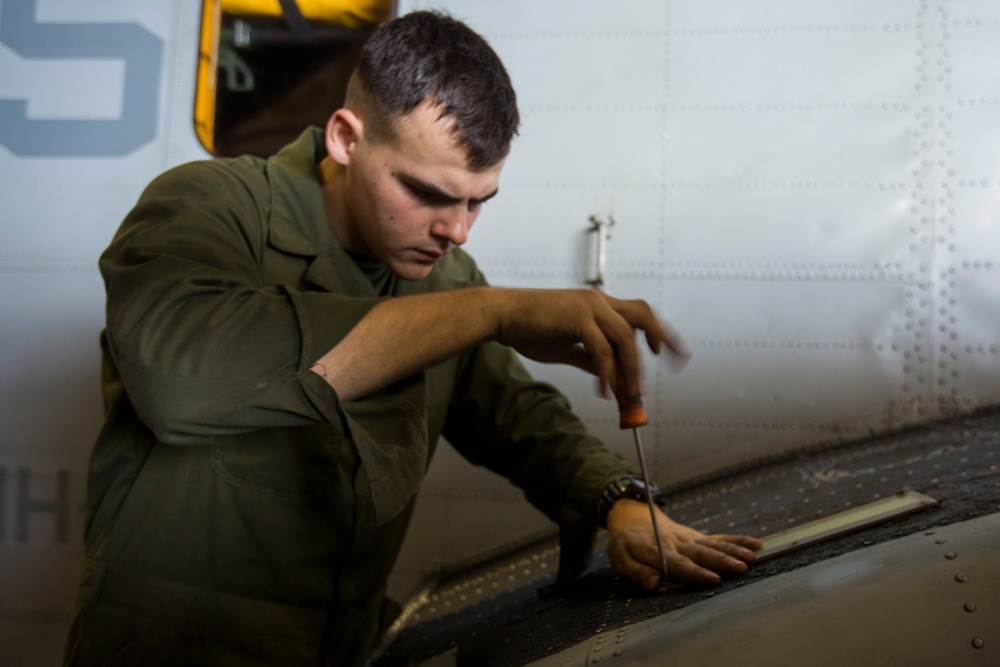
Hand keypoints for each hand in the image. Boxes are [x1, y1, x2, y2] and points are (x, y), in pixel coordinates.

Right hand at [493, 289, 690, 399]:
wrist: (502, 316)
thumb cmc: (530, 329)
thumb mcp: (566, 347)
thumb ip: (589, 358)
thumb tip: (611, 377)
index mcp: (598, 305)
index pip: (638, 314)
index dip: (660, 331)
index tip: (674, 351)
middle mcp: (599, 301)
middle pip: (644, 316)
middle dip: (663, 338)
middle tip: (674, 361)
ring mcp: (590, 307)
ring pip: (626, 338)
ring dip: (632, 370)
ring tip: (630, 396)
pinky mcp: (578, 318)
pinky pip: (603, 350)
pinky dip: (608, 374)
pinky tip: (604, 391)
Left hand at [606, 498, 760, 590]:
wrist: (632, 517)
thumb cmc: (625, 543)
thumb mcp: (620, 558)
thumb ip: (637, 572)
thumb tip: (655, 583)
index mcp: (657, 550)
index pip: (678, 563)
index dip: (696, 572)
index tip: (713, 579)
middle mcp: (676, 542)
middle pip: (701, 553)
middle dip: (722, 560)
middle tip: (741, 567)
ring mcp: (688, 538)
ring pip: (713, 544)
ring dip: (733, 550)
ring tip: (751, 557)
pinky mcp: (696, 537)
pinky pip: (718, 538)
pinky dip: (736, 540)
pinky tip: (754, 543)